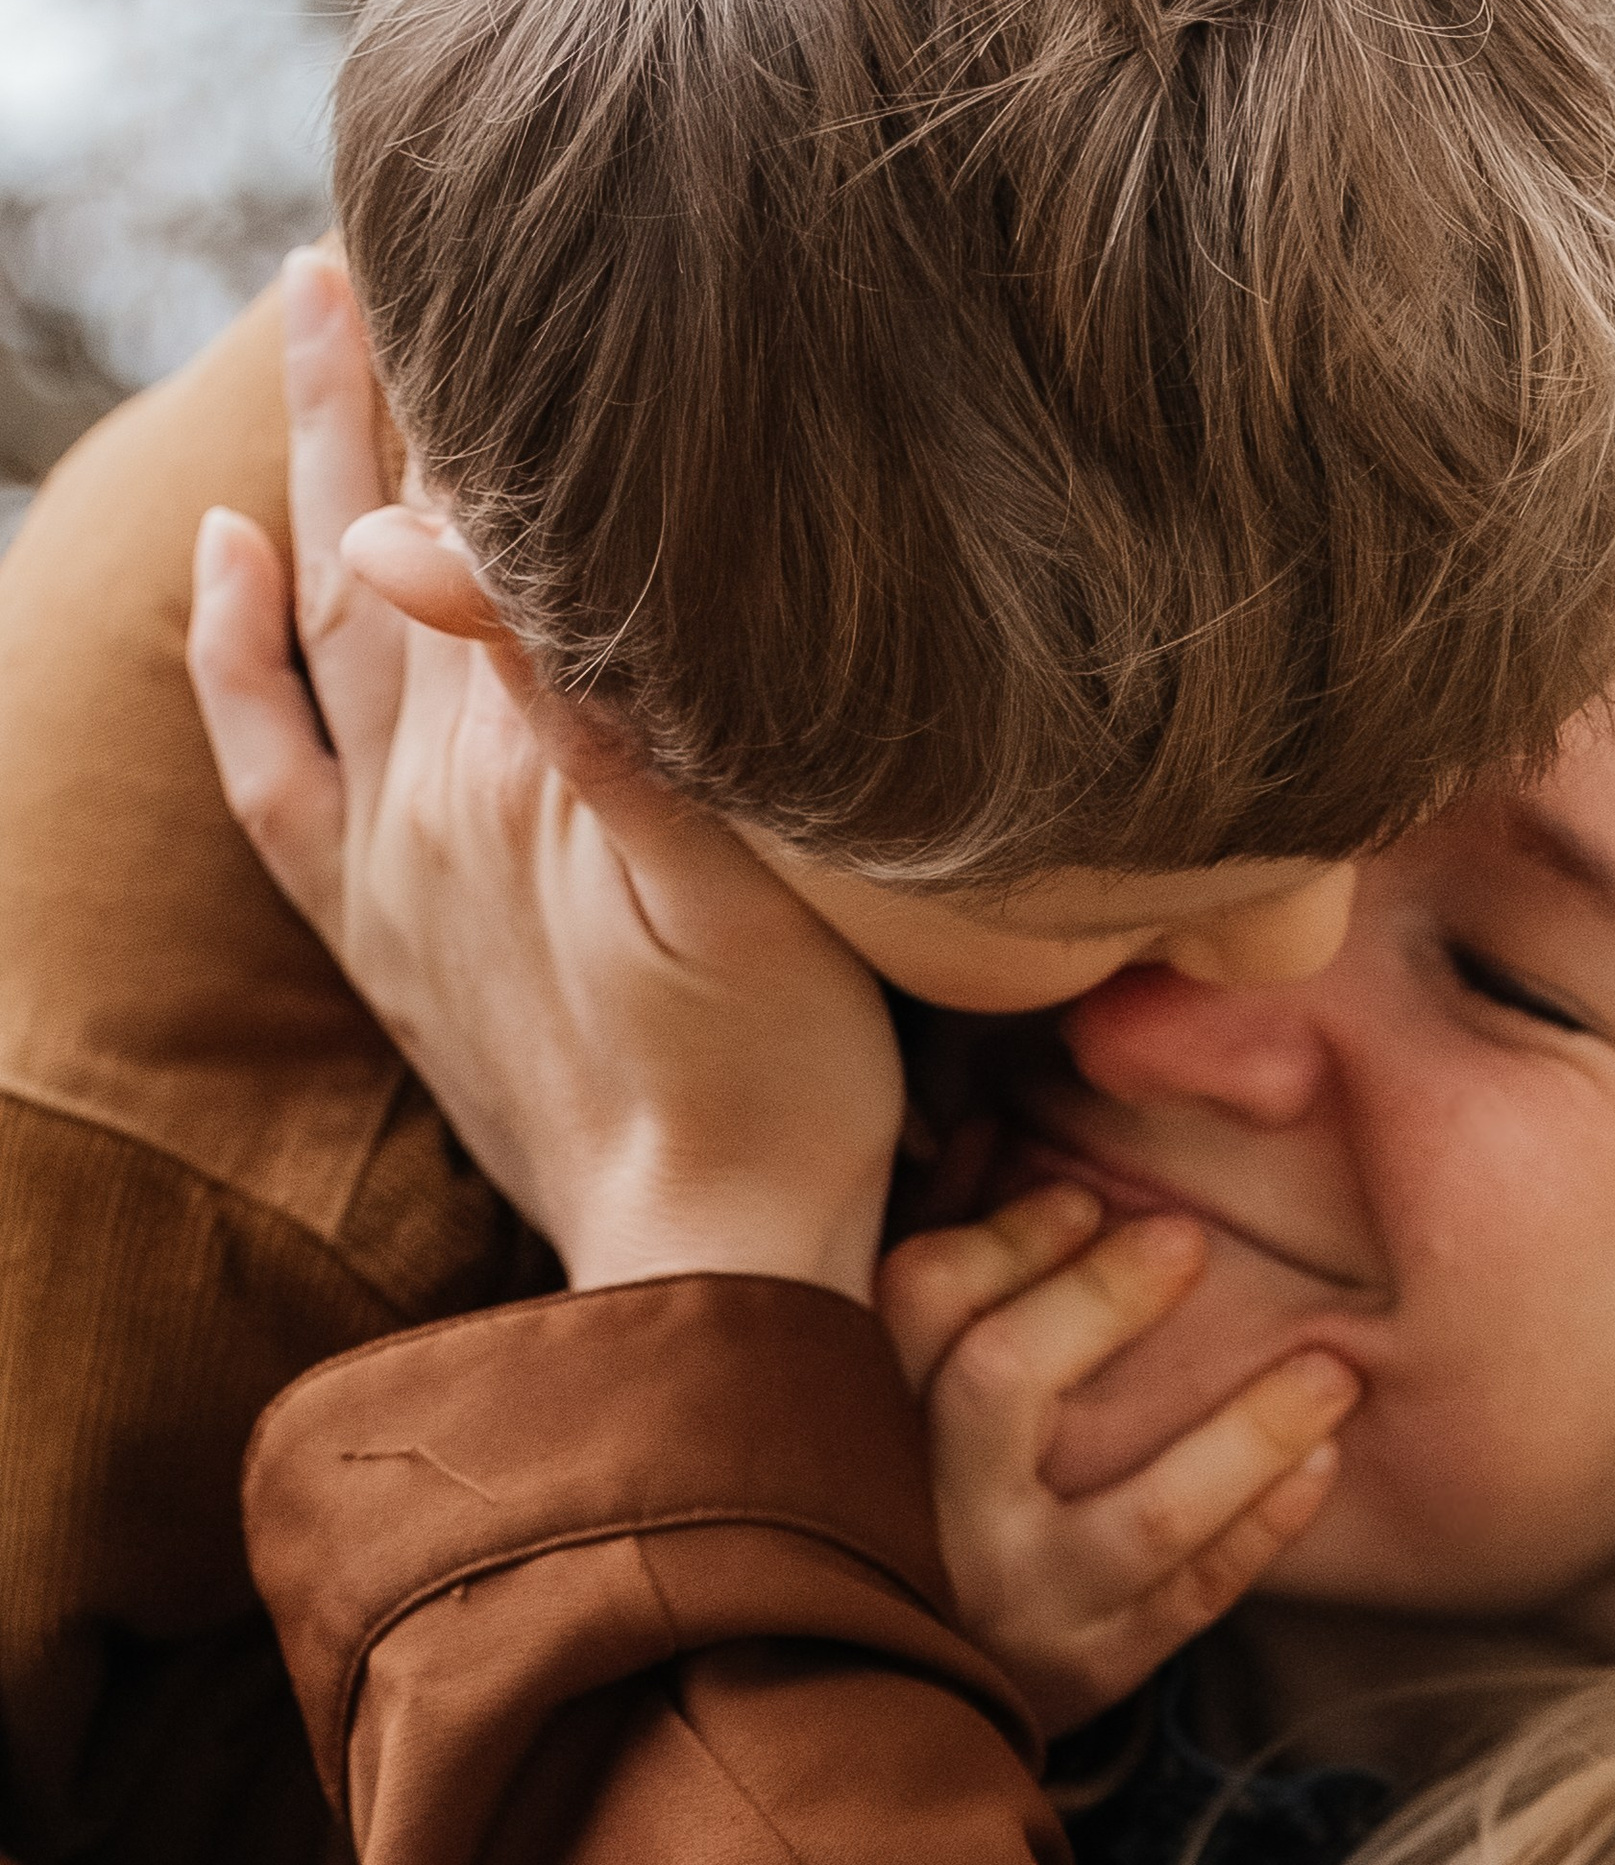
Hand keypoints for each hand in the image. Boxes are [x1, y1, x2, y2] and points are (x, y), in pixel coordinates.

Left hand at [185, 249, 900, 1300]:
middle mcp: (438, 795)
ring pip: (324, 626)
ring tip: (311, 338)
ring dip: (312, 475)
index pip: (489, 537)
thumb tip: (443, 547)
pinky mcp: (379, 936)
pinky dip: (232, 660)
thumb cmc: (782, 1084)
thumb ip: (601, 720)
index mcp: (534, 764)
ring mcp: (394, 865)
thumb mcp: (741, 891)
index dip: (478, 406)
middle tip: (360, 257)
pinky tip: (237, 566)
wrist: (706, 1256)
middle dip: (380, 393)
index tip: (473, 276)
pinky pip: (268, 774)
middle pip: (390, 548)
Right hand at [877, 1187, 1362, 1735]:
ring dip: (1246, 1435)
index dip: (1010, 1237)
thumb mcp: (898, 1378)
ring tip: (1332, 1370)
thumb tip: (1001, 1122)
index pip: (918, 1300)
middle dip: (1104, 1300)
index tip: (1089, 1201)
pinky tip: (1322, 1463)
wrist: (876, 1695)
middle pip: (1004, 1382)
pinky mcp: (1084, 1673)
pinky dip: (1263, 1529)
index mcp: (864, 1418)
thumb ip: (945, 1259)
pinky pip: (1191, 1600)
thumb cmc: (910, 1488)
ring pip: (1140, 1517)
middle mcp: (927, 1517)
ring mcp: (1012, 1606)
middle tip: (1191, 1240)